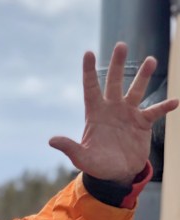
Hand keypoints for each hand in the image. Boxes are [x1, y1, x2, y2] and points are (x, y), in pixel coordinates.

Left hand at [49, 42, 178, 182]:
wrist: (117, 174)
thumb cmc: (97, 164)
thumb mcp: (82, 158)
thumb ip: (70, 148)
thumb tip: (52, 140)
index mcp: (95, 113)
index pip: (91, 88)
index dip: (89, 71)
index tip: (88, 53)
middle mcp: (112, 108)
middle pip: (114, 82)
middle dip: (117, 64)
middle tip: (121, 45)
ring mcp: (129, 114)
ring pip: (136, 90)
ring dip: (144, 76)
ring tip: (151, 60)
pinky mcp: (143, 123)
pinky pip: (155, 112)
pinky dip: (164, 107)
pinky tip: (175, 101)